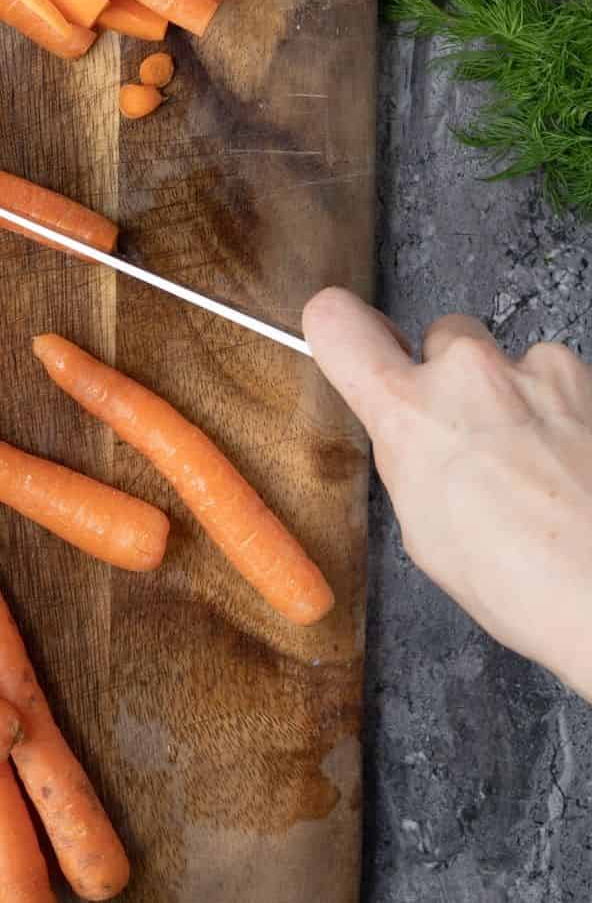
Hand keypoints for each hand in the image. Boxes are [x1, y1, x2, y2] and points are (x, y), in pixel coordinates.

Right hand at [304, 288, 591, 698]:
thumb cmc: (522, 583)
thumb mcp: (423, 529)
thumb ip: (409, 455)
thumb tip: (416, 435)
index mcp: (408, 412)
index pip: (336, 321)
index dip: (342, 329)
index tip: (357, 344)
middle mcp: (467, 373)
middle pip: (440, 337)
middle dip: (451, 376)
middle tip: (472, 438)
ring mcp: (535, 369)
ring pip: (505, 357)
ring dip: (511, 394)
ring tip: (532, 463)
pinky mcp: (586, 378)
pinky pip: (557, 378)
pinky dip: (560, 410)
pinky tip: (568, 462)